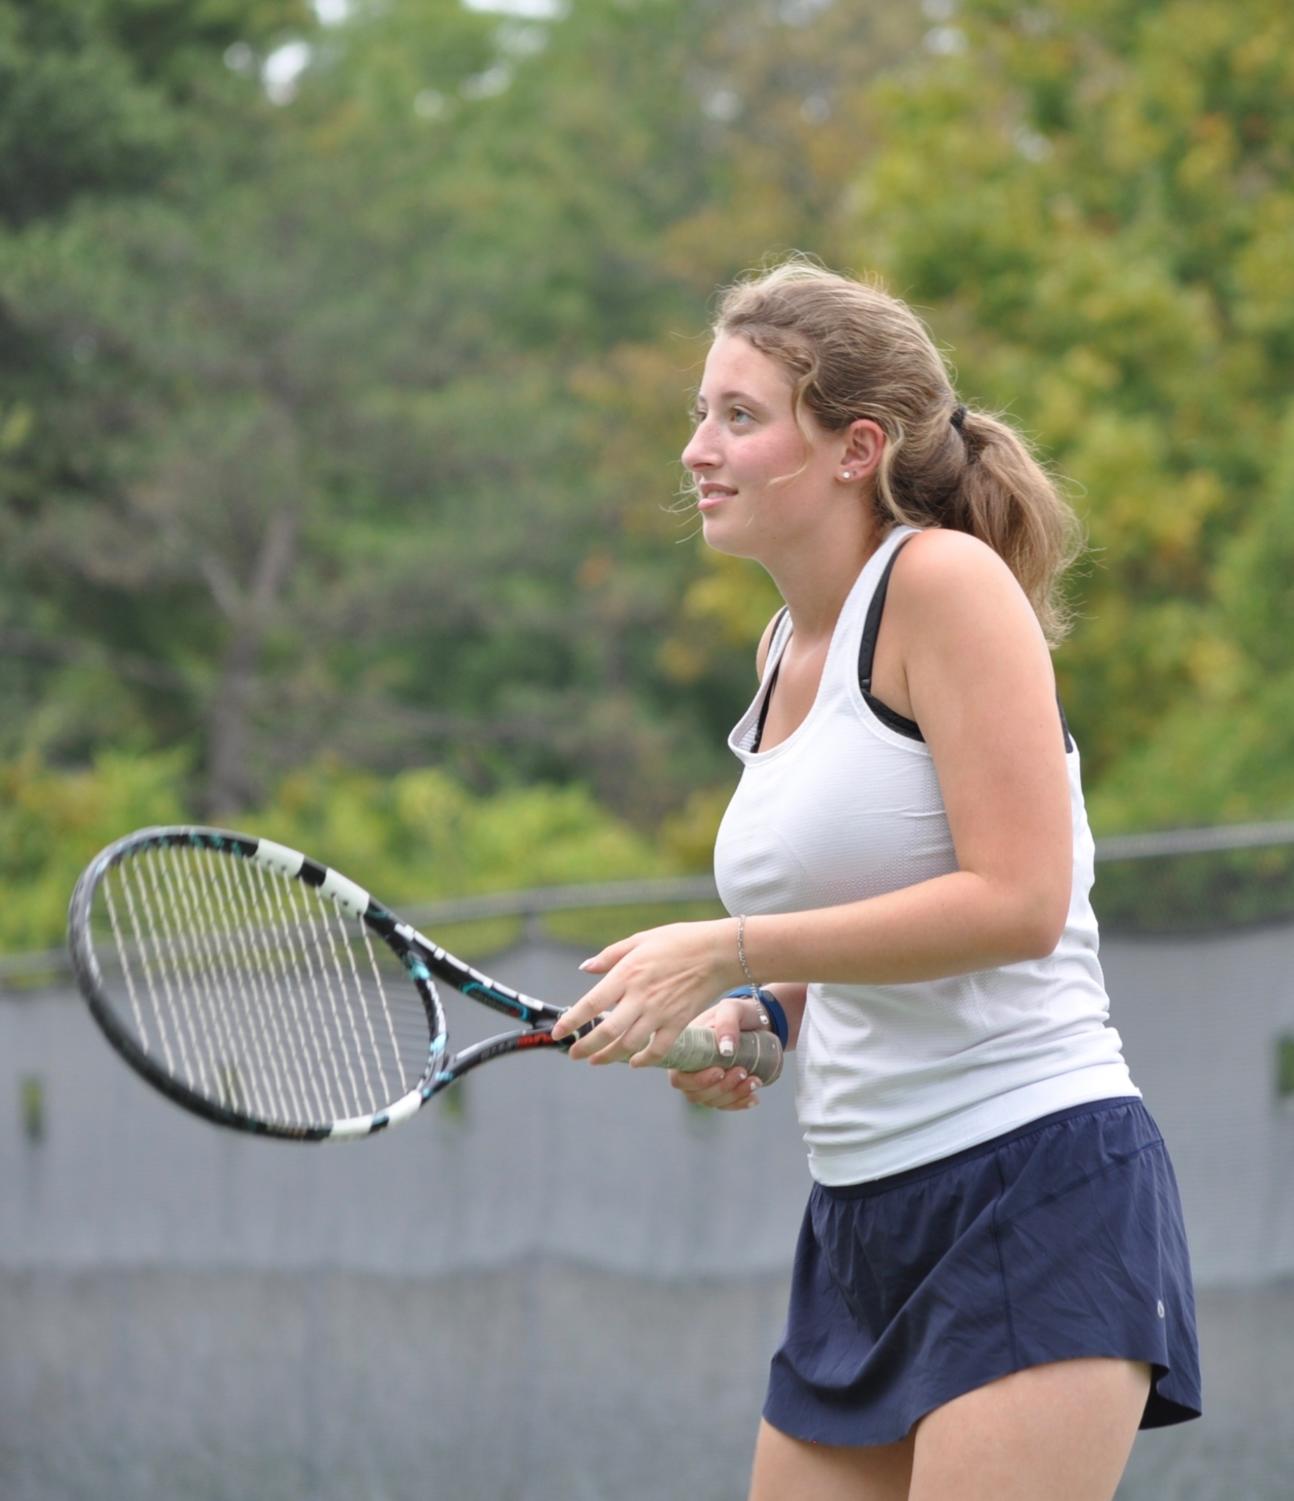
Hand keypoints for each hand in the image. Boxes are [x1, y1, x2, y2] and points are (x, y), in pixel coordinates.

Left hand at [549, 918, 740, 1066]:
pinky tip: (634, 1062)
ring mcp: (660, 1013)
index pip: (591, 1004)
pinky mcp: (679, 1023)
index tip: (559, 1032)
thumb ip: (610, 956)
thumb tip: (585, 968)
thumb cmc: (679, 941)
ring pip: (629, 1044)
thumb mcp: (640, 939)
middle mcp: (640, 997)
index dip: (571, 1021)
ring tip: (596, 1060)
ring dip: (609, 1056)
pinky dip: (644, 1060)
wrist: (718, 951)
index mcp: (627, 974)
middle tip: (574, 1055)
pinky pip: (658, 1049)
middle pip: (606, 1032)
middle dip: (586, 1047)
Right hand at [668, 994, 768, 1110]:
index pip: (679, 1077)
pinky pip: (726, 1104)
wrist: (756, 1021)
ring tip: (755, 1081)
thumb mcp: (732, 1008)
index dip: (696, 1081)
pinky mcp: (721, 1089)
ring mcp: (705, 1082)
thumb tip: (726, 1049)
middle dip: (721, 1088)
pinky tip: (754, 1097)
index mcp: (686, 1051)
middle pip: (695, 1094)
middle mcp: (690, 1069)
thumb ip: (727, 1022)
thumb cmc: (737, 1012)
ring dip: (733, 1096)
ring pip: (712, 1101)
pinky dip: (740, 1103)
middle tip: (743, 1071)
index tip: (719, 1071)